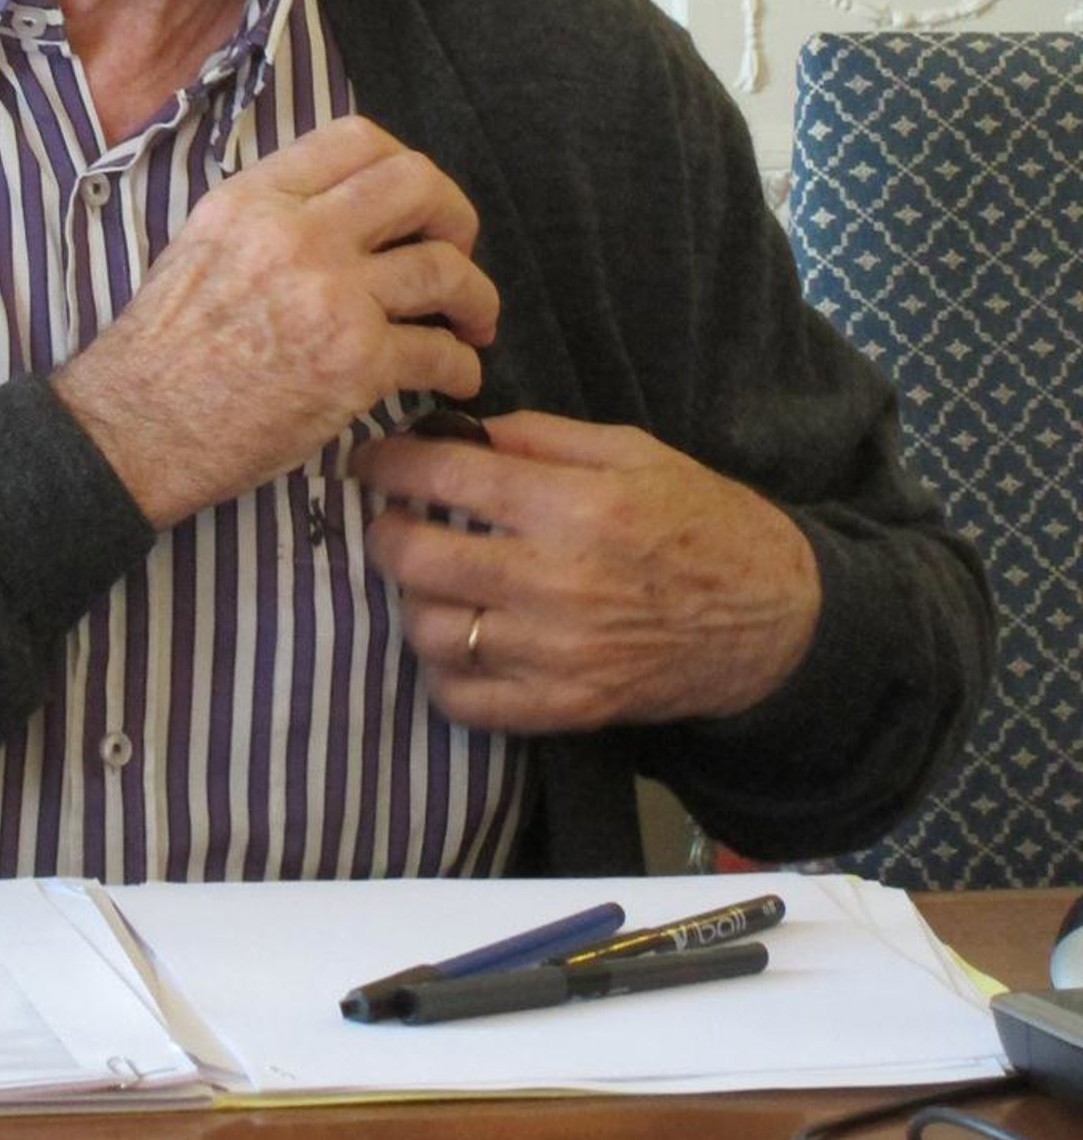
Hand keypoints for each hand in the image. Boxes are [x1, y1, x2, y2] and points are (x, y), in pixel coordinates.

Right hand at [54, 115, 497, 527]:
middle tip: (459, 249)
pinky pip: (440, 351)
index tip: (416, 203)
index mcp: (257, 198)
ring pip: (444, 269)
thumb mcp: (201, 240)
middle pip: (418, 186)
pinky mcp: (354, 363)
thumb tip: (341, 204)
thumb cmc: (164, 346)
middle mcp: (298, 234)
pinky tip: (455, 376)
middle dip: (456, 216)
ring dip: (475, 298)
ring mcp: (332, 297)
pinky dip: (461, 365)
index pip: (359, 139)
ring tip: (474, 322)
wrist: (138, 426)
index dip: (406, 165)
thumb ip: (270, 212)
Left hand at [351, 411, 820, 730]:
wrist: (768, 618)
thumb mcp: (630, 448)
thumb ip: (539, 436)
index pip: (445, 477)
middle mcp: (556, 583)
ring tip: (431, 580)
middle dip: (385, 533)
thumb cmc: (698, 518)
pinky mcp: (565, 709)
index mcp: (574, 506)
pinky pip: (464, 701)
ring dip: (413, 601)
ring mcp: (557, 655)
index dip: (389, 464)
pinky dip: (442, 671)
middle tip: (391, 520)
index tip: (370, 461)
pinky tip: (459, 639)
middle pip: (417, 560)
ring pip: (430, 632)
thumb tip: (460, 431)